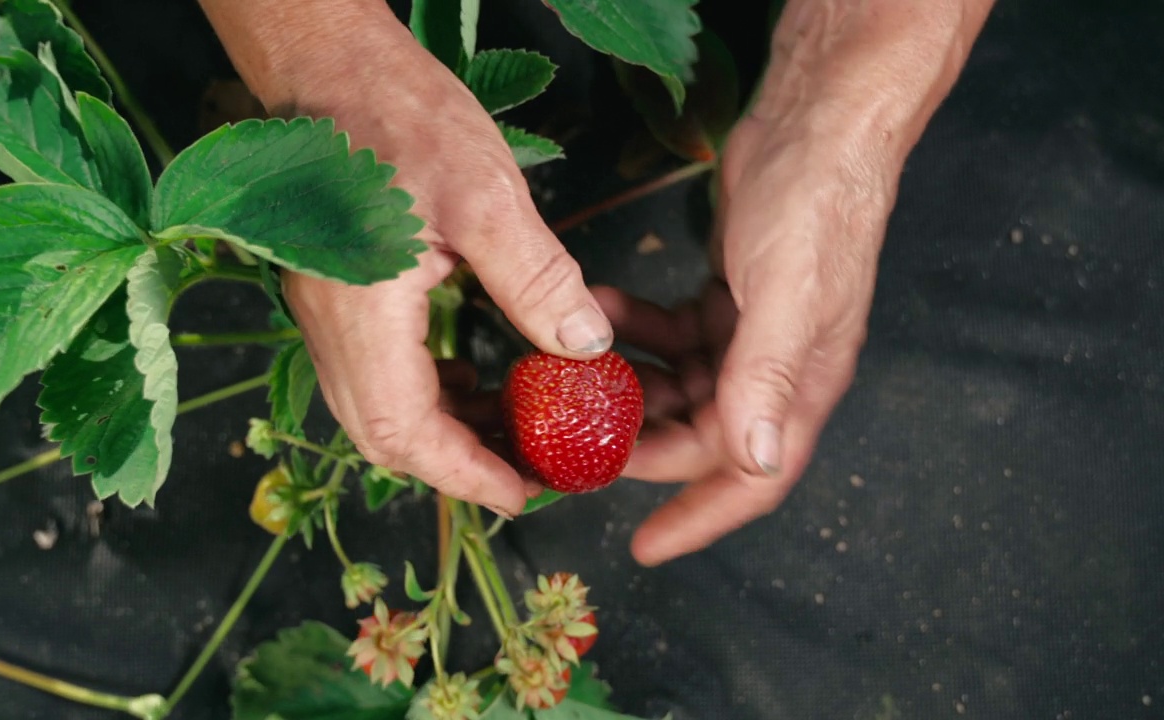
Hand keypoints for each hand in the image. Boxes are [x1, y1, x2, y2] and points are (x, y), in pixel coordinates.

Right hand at [199, 0, 612, 516]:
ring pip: (378, 407)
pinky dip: (427, 391)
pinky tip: (474, 373)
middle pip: (384, 434)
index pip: (403, 432)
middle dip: (457, 463)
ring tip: (513, 425)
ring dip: (443, 430)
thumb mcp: (483, 195)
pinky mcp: (335, 293)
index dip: (464, 475)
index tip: (523, 493)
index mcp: (359, 313)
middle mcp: (329, 326)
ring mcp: (325, 311)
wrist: (326, 66)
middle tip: (528, 465)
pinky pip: (375, 371)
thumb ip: (536, 279)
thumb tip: (585, 348)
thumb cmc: (394, 118)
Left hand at [595, 106, 883, 564]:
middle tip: (572, 440)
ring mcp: (749, 333)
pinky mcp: (725, 295)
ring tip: (571, 370)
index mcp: (798, 387)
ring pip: (678, 386)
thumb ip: (765, 379)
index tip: (642, 547)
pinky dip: (634, 327)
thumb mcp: (786, 297)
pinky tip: (600, 306)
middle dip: (639, 443)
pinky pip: (670, 333)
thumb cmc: (814, 211)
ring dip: (627, 382)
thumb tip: (758, 464)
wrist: (818, 122)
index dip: (698, 518)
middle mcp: (774, 371)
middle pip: (700, 435)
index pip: (750, 480)